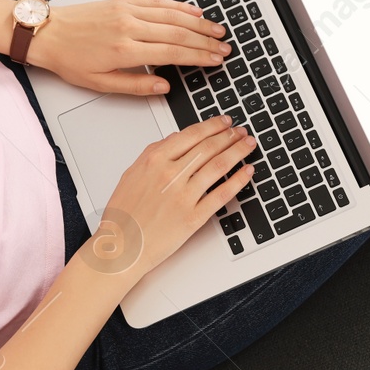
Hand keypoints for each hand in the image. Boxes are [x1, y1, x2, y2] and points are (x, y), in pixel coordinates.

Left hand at [28, 0, 230, 93]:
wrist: (47, 32)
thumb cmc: (69, 58)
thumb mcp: (100, 84)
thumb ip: (135, 86)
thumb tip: (164, 88)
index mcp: (125, 50)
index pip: (173, 53)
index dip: (199, 57)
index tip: (215, 60)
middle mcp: (130, 27)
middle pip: (178, 33)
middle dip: (206, 41)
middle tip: (224, 47)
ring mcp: (128, 11)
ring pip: (173, 15)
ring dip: (198, 22)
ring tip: (217, 30)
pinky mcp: (124, 1)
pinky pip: (158, 2)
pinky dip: (179, 6)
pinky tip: (194, 10)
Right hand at [81, 114, 256, 281]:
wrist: (121, 247)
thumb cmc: (124, 215)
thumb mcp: (132, 174)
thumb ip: (154, 152)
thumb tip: (175, 137)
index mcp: (155, 160)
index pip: (192, 134)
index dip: (213, 125)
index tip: (225, 122)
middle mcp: (170, 174)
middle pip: (209, 147)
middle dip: (230, 136)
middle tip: (242, 131)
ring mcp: (184, 196)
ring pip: (219, 166)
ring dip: (238, 151)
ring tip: (248, 145)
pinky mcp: (194, 217)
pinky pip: (222, 194)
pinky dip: (238, 181)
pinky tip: (247, 172)